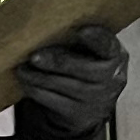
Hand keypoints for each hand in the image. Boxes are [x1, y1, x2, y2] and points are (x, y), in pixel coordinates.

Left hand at [13, 23, 128, 139]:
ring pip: (65, 86)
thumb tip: (47, 25)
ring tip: (23, 69)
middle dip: (58, 62)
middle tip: (34, 56)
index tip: (80, 30)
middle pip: (85, 69)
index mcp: (116, 55)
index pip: (109, 45)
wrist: (90, 106)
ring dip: (39, 77)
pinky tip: (27, 81)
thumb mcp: (92, 52)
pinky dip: (37, 90)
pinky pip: (54, 101)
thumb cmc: (87, 66)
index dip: (96, 38)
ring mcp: (96, 99)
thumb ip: (79, 40)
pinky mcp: (78, 113)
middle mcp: (112, 78)